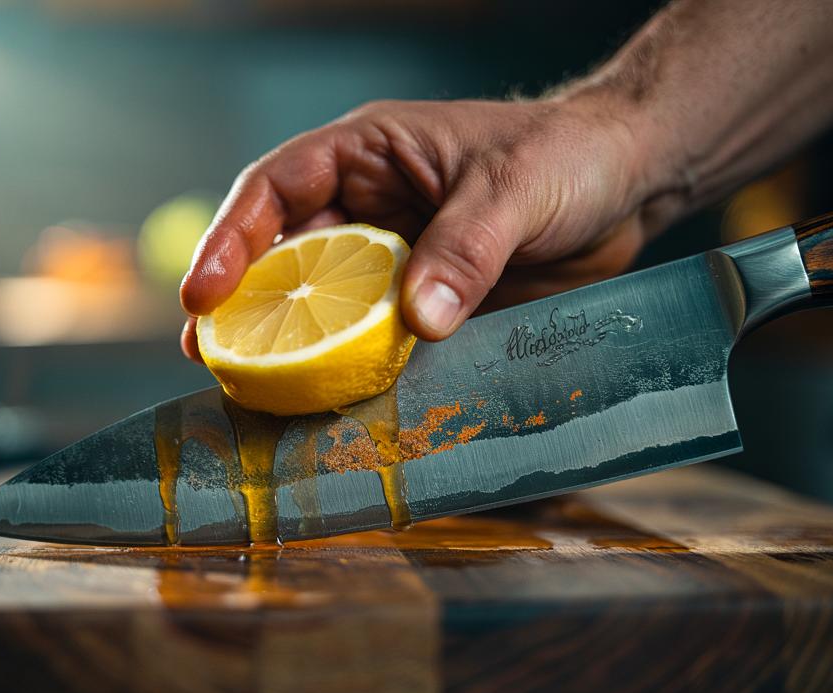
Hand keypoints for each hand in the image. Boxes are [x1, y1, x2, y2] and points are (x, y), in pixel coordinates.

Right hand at [178, 91, 668, 361]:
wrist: (629, 184)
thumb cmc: (568, 156)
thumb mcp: (514, 191)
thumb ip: (466, 250)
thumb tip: (419, 318)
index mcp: (370, 153)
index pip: (277, 187)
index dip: (231, 237)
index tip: (204, 293)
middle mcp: (369, 203)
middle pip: (284, 251)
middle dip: (242, 302)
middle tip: (210, 356)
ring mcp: (394, 255)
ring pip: (322, 299)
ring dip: (289, 341)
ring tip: (253, 389)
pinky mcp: (426, 299)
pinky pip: (374, 334)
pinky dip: (350, 364)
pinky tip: (332, 398)